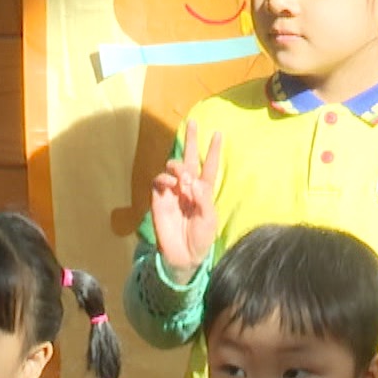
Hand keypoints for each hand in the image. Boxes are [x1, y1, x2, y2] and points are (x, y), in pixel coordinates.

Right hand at [150, 122, 222, 283]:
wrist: (183, 255)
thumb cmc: (201, 238)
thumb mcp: (209, 219)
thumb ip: (203, 198)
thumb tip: (191, 179)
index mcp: (205, 191)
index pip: (209, 166)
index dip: (213, 151)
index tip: (218, 133)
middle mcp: (188, 187)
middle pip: (189, 159)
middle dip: (191, 140)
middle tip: (192, 122)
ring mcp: (173, 191)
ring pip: (173, 168)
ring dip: (178, 166)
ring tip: (182, 174)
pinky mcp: (159, 199)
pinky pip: (159, 181)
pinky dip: (165, 179)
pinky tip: (171, 184)